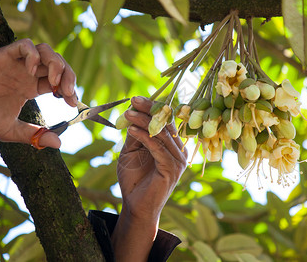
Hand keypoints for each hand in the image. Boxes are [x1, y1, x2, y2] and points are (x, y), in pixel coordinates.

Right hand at [0, 39, 76, 148]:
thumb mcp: (13, 131)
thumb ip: (35, 135)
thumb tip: (58, 143)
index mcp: (32, 86)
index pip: (59, 81)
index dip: (69, 89)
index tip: (72, 102)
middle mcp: (27, 73)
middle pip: (57, 63)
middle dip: (68, 76)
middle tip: (68, 93)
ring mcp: (17, 63)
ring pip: (45, 50)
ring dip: (55, 64)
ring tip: (54, 83)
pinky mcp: (4, 56)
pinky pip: (25, 45)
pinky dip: (34, 55)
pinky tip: (32, 72)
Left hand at [112, 96, 187, 261]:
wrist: (136, 206)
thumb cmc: (134, 179)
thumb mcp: (131, 151)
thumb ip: (135, 134)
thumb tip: (133, 112)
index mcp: (172, 144)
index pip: (165, 121)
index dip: (152, 108)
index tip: (135, 99)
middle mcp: (179, 150)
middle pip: (165, 124)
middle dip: (149, 110)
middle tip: (133, 100)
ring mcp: (178, 160)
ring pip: (161, 134)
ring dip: (143, 121)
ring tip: (127, 114)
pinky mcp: (172, 169)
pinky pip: (158, 148)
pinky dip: (144, 137)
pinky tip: (132, 130)